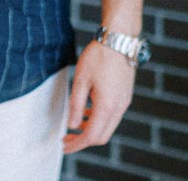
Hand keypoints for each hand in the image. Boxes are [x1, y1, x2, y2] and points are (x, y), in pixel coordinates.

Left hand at [62, 38, 136, 152]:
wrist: (119, 41)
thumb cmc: (98, 57)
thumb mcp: (81, 80)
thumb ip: (77, 105)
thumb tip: (73, 125)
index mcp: (107, 106)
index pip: (91, 136)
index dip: (76, 144)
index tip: (63, 146)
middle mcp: (119, 108)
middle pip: (101, 136)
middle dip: (83, 141)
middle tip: (65, 139)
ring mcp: (124, 103)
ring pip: (107, 127)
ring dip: (91, 130)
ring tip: (73, 126)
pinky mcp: (125, 97)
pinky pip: (112, 116)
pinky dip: (98, 120)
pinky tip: (86, 111)